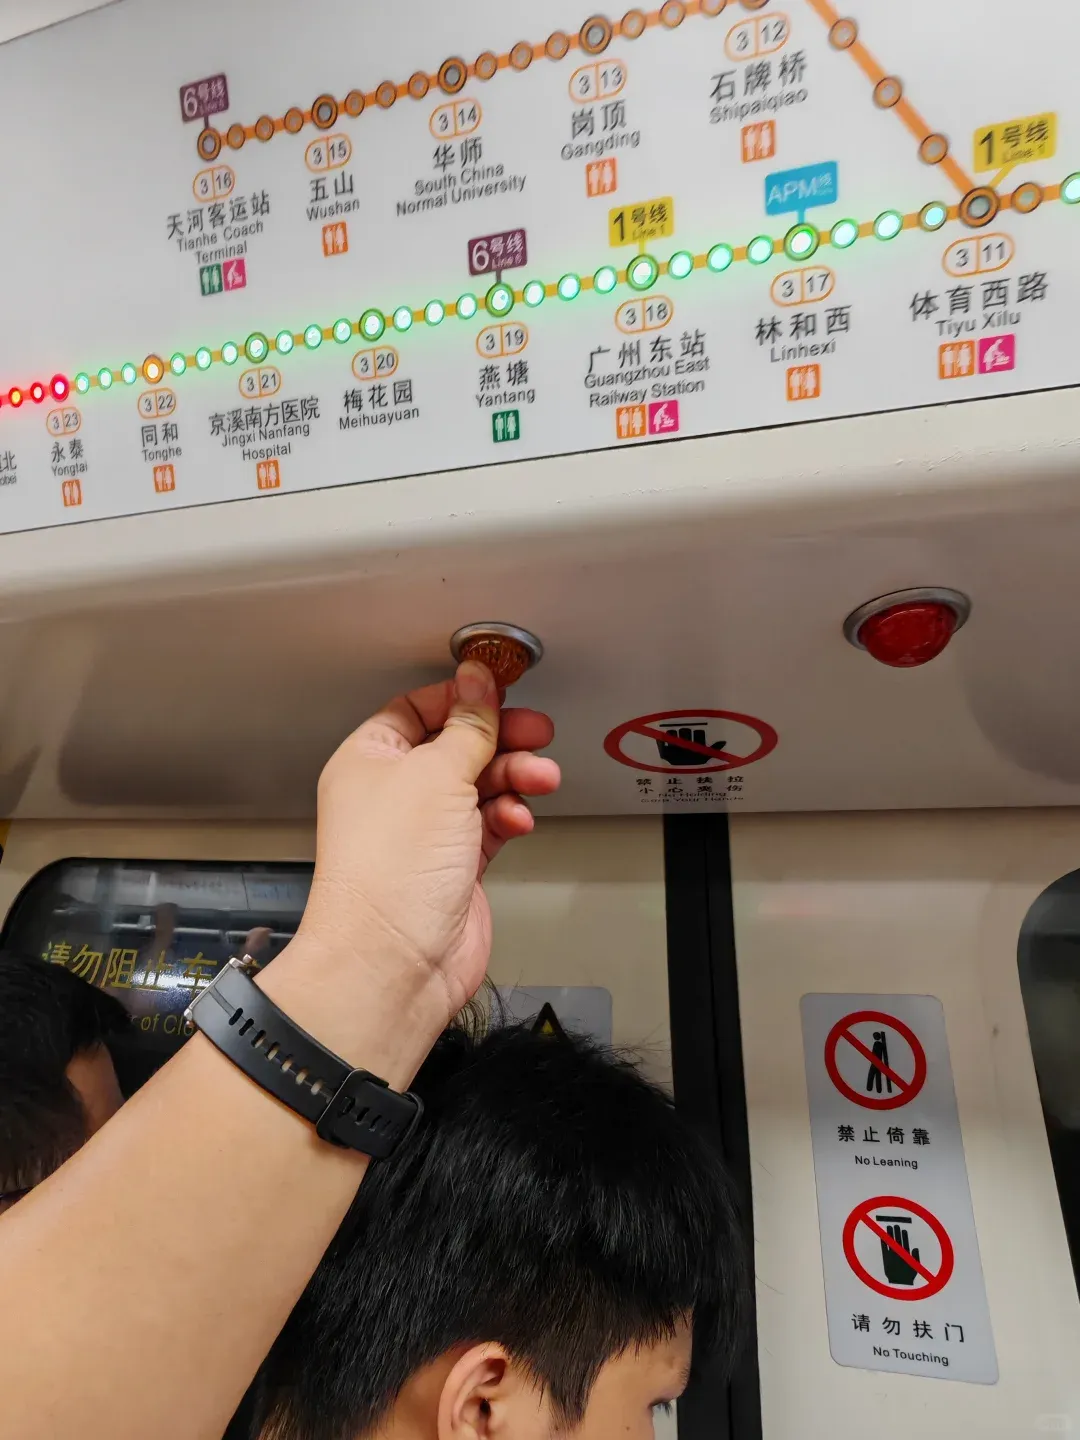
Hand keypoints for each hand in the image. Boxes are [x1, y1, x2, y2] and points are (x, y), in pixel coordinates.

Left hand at [290, 661, 558, 1036]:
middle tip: (535, 731)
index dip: (462, 696)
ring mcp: (424, 830)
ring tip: (540, 777)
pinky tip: (518, 819)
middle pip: (457, 744)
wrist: (395, 960)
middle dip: (501, 738)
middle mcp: (393, 793)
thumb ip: (468, 725)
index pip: (419, 708)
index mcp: (369, 759)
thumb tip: (479, 679)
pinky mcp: (454, 864)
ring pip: (480, 783)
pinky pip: (490, 823)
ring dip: (514, 777)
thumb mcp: (437, 774)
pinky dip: (509, 815)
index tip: (501, 689)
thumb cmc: (388, 874)